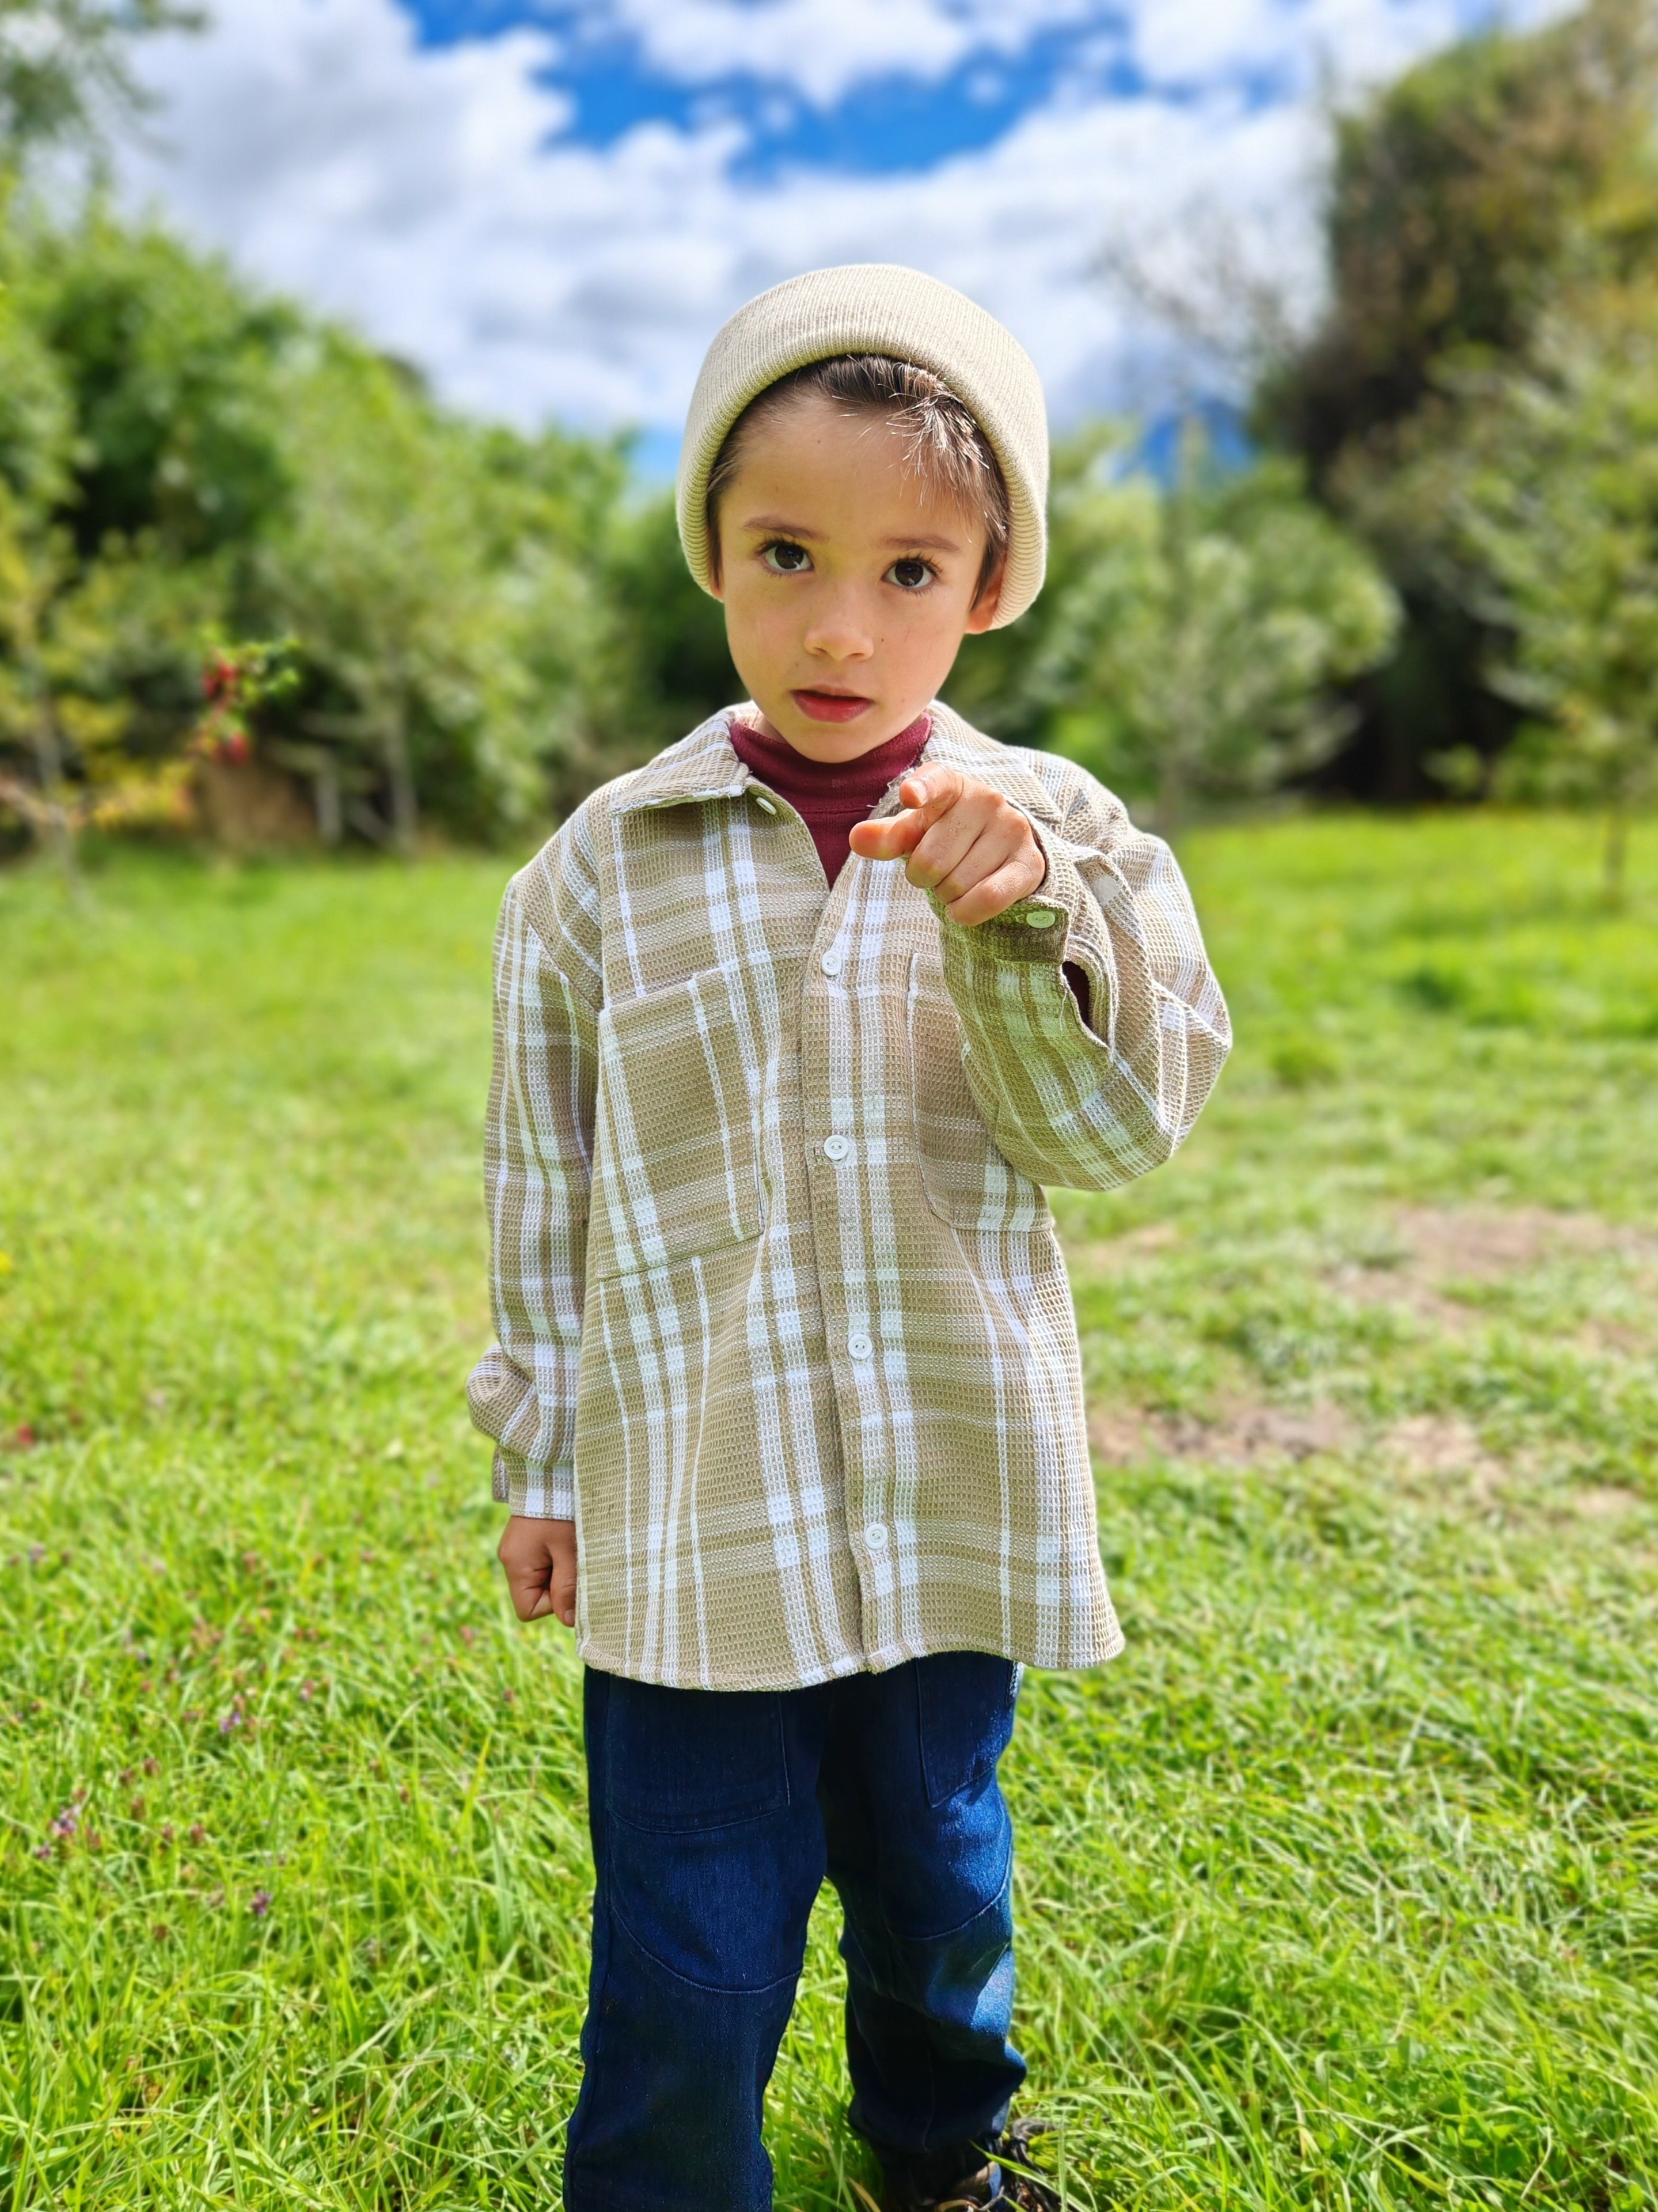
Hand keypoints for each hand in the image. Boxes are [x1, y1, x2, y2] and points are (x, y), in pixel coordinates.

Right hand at [497, 1515, 577, 1626]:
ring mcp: (516, 1550)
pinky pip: (540, 1562)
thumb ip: (567, 1586)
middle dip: (558, 1584)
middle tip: (573, 1558)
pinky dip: (556, 1557)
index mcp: (516, 1565)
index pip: (528, 1610)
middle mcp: (510, 1560)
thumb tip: (569, 1621)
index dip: (552, 1604)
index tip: (568, 1579)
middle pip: (535, 1595)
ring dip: (559, 1569)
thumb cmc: (560, 1511)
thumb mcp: (568, 1550)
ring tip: (569, 1545)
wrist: (550, 1472)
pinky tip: (564, 1539)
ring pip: (540, 1578)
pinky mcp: (525, 1540)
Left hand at [847, 765, 1045, 924]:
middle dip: (924, 877)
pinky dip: (966, 913)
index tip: (910, 795)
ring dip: (947, 895)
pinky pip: (987, 898)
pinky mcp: (1029, 863)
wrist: (1003, 849)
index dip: (921, 790)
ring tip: (958, 879)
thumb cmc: (948, 836)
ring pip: (955, 885)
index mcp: (952, 784)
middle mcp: (986, 799)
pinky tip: (963, 907)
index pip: (935, 782)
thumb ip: (886, 836)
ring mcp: (1012, 829)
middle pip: (930, 861)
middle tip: (937, 869)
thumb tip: (857, 838)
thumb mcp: (915, 833)